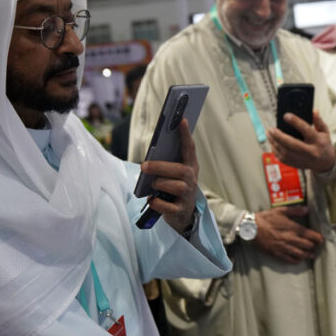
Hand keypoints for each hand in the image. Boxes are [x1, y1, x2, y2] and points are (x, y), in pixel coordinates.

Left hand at [141, 118, 198, 234]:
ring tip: (152, 185)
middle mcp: (192, 180)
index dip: (186, 135)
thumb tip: (147, 161)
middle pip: (180, 170)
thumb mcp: (172, 174)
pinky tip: (151, 200)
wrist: (182, 214)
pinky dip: (157, 203)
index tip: (182, 121)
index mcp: (190, 167)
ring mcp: (188, 195)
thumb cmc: (172, 188)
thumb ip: (165, 164)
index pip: (190, 149)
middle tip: (144, 166)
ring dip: (160, 184)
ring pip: (176, 186)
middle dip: (160, 167)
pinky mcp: (181, 210)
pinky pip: (168, 206)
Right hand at [253, 205, 323, 263]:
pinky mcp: (277, 254)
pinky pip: (290, 260)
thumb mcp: (281, 211)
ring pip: (301, 255)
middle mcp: (291, 240)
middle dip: (313, 246)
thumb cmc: (266, 218)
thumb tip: (307, 209)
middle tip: (315, 246)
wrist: (251, 228)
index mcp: (293, 228)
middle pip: (308, 246)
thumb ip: (295, 211)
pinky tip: (298, 259)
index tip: (321, 239)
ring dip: (308, 255)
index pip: (311, 236)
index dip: (319, 238)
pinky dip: (297, 260)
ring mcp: (285, 248)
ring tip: (311, 255)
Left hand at [266, 111, 335, 173]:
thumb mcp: (325, 132)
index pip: (306, 130)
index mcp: (318, 142)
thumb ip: (319, 121)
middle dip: (279, 136)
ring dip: (274, 143)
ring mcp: (303, 160)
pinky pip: (283, 159)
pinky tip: (272, 144)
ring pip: (285, 153)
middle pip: (292, 144)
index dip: (296, 122)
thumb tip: (314, 111)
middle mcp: (311, 152)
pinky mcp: (297, 165)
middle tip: (271, 129)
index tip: (286, 116)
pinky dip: (275, 151)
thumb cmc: (323, 144)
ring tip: (269, 134)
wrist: (325, 163)